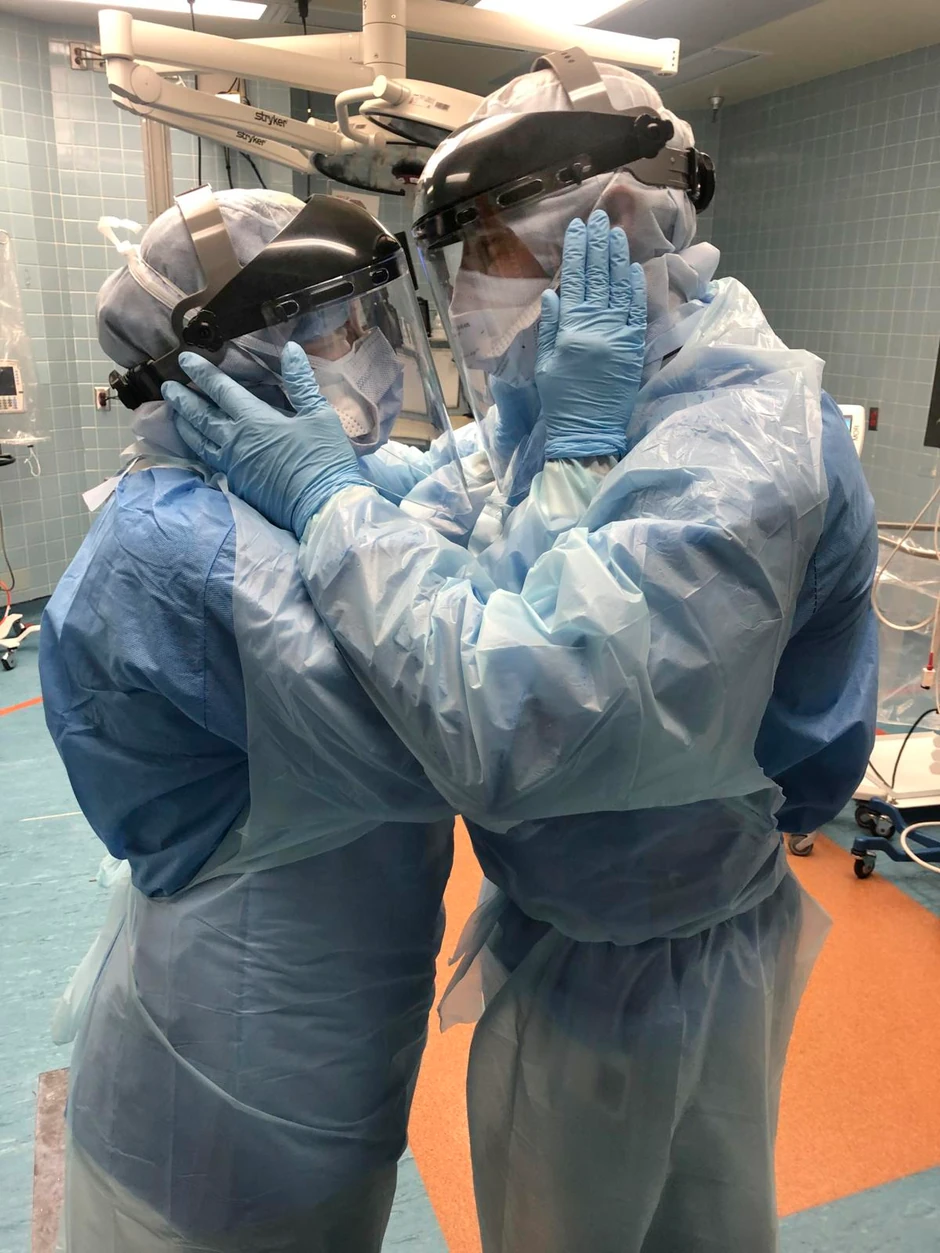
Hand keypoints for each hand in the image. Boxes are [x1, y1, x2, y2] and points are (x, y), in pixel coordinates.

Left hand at [164, 342, 366, 538]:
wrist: (322, 506)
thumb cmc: (325, 458)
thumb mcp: (319, 414)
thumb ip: (301, 382)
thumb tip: (292, 350)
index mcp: (254, 420)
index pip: (220, 390)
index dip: (202, 373)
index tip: (184, 360)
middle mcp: (236, 441)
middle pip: (201, 416)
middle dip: (182, 399)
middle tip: (167, 386)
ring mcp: (234, 466)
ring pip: (200, 442)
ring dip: (185, 425)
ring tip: (174, 413)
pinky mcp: (239, 485)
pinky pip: (211, 462)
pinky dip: (199, 450)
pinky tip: (198, 446)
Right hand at [536, 209, 646, 461]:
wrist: (587, 432)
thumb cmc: (561, 400)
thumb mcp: (544, 364)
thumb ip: (549, 328)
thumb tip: (553, 293)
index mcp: (570, 330)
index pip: (575, 280)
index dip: (577, 251)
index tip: (579, 227)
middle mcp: (596, 327)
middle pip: (599, 277)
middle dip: (599, 245)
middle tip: (600, 216)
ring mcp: (619, 336)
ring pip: (619, 288)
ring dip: (618, 258)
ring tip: (616, 232)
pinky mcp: (634, 348)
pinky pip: (636, 312)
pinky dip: (635, 288)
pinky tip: (634, 267)